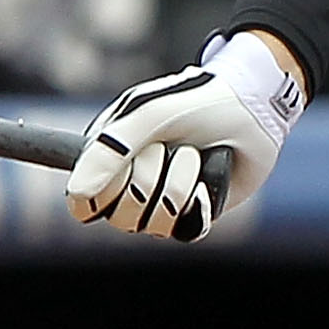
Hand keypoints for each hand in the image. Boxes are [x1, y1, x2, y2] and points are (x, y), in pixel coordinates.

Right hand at [66, 31, 303, 241]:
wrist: (251, 105)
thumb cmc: (195, 101)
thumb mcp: (147, 115)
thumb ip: (108, 151)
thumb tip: (76, 194)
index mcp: (110, 160)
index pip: (83, 203)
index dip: (100, 193)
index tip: (123, 167)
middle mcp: (133, 187)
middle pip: (119, 217)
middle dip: (146, 179)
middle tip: (166, 148)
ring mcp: (165, 202)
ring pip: (154, 224)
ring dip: (177, 185)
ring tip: (193, 156)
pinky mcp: (196, 214)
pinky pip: (188, 227)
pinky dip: (200, 200)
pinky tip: (208, 177)